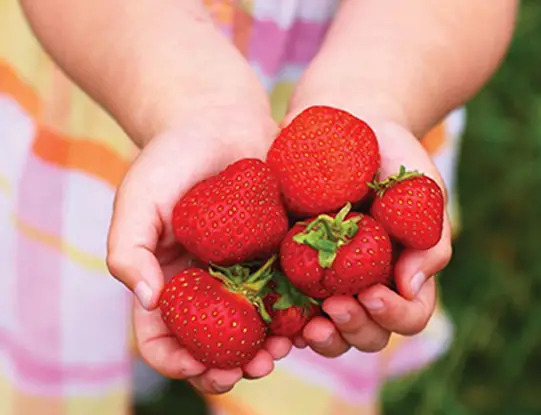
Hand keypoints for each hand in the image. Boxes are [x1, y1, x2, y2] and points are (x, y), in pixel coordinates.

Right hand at [106, 106, 292, 393]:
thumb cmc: (172, 156)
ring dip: (274, 345)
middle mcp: (210, 284)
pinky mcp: (282, 252)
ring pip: (261, 325)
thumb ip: (128, 247)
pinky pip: (293, 290)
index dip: (178, 361)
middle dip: (235, 365)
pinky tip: (315, 315)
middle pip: (218, 342)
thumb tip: (147, 298)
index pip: (164, 336)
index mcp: (169, 279)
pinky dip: (303, 310)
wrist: (221, 119)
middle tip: (256, 367)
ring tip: (288, 346)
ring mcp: (248, 271)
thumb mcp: (139, 196)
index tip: (202, 369)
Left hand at [295, 117, 452, 355]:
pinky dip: (286, 326)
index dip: (395, 315)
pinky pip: (289, 313)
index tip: (374, 294)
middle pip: (370, 335)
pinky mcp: (292, 271)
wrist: (347, 123)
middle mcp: (367, 286)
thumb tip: (411, 285)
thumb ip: (429, 238)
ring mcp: (329, 283)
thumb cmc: (393, 155)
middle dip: (356, 329)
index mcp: (403, 272)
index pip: (411, 315)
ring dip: (324, 339)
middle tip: (336, 307)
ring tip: (310, 325)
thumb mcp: (423, 189)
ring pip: (332, 334)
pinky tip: (277, 319)